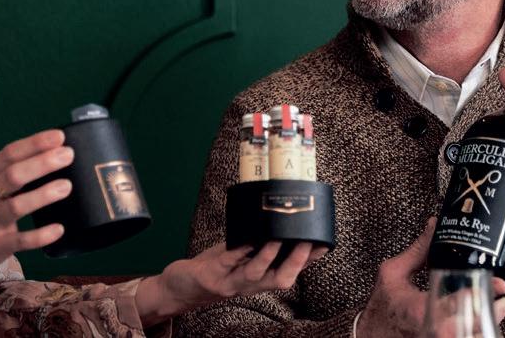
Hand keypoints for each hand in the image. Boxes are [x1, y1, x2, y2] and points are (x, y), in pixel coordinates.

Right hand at [0, 129, 74, 278]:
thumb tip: (48, 157)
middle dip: (42, 163)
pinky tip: (59, 230)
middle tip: (68, 155)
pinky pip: (21, 240)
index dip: (34, 144)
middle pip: (14, 175)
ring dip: (42, 195)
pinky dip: (41, 235)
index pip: (9, 154)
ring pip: (17, 206)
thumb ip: (8, 174)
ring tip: (66, 186)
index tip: (59, 136)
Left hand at [136, 241, 326, 325]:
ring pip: (256, 274)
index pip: (291, 271)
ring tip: (278, 237)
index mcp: (260, 279)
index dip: (309, 260)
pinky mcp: (213, 275)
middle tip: (308, 241)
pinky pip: (228, 262)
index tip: (324, 243)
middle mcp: (250, 285)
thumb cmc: (216, 268)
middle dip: (296, 261)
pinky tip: (246, 239)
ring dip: (269, 256)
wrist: (181, 286)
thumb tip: (278, 219)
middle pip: (280, 279)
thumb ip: (259, 245)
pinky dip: (238, 251)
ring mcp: (232, 282)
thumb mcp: (241, 258)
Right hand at [357, 219, 504, 337]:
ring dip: (489, 322)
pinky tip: (478, 321)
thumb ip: (418, 251)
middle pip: (478, 323)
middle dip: (496, 309)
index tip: (501, 284)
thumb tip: (434, 226)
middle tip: (504, 297)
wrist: (371, 336)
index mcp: (424, 310)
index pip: (464, 301)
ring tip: (496, 308)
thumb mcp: (393, 274)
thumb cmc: (380, 309)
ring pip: (477, 335)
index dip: (487, 291)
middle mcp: (436, 332)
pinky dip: (475, 331)